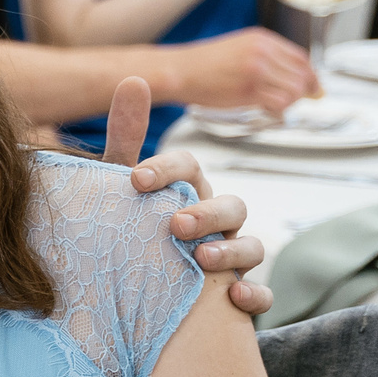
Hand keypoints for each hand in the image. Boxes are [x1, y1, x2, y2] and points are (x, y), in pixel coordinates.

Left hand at [99, 77, 275, 317]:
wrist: (120, 297)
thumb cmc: (124, 234)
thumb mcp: (116, 191)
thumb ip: (124, 141)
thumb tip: (133, 78)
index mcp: (186, 192)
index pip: (189, 169)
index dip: (167, 169)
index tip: (134, 179)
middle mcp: (214, 223)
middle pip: (231, 206)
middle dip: (207, 212)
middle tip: (174, 224)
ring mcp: (229, 260)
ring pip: (253, 248)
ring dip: (233, 252)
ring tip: (202, 260)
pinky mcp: (233, 297)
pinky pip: (261, 297)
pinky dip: (255, 296)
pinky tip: (233, 299)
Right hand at [162, 28, 318, 117]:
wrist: (177, 70)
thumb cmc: (201, 65)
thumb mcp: (237, 48)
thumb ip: (263, 58)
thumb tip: (286, 76)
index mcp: (261, 38)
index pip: (300, 57)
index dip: (310, 75)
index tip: (313, 86)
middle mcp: (263, 51)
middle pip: (302, 73)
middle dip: (304, 90)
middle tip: (298, 101)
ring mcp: (257, 69)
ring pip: (295, 89)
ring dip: (290, 101)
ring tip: (275, 105)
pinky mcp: (250, 89)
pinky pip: (280, 102)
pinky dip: (279, 109)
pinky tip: (267, 110)